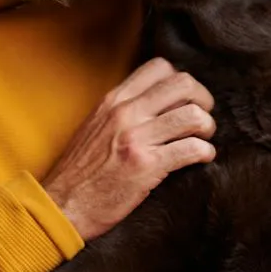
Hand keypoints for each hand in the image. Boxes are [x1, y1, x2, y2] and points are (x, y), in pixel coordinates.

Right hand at [42, 57, 216, 240]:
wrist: (63, 205)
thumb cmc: (80, 171)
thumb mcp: (95, 126)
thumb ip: (122, 111)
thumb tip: (156, 103)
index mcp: (114, 101)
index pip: (159, 67)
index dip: (180, 80)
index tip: (184, 99)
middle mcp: (126, 113)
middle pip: (183, 84)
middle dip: (202, 99)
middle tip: (203, 116)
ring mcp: (137, 138)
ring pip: (193, 116)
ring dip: (207, 127)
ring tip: (203, 139)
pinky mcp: (147, 166)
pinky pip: (192, 149)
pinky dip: (205, 153)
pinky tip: (201, 159)